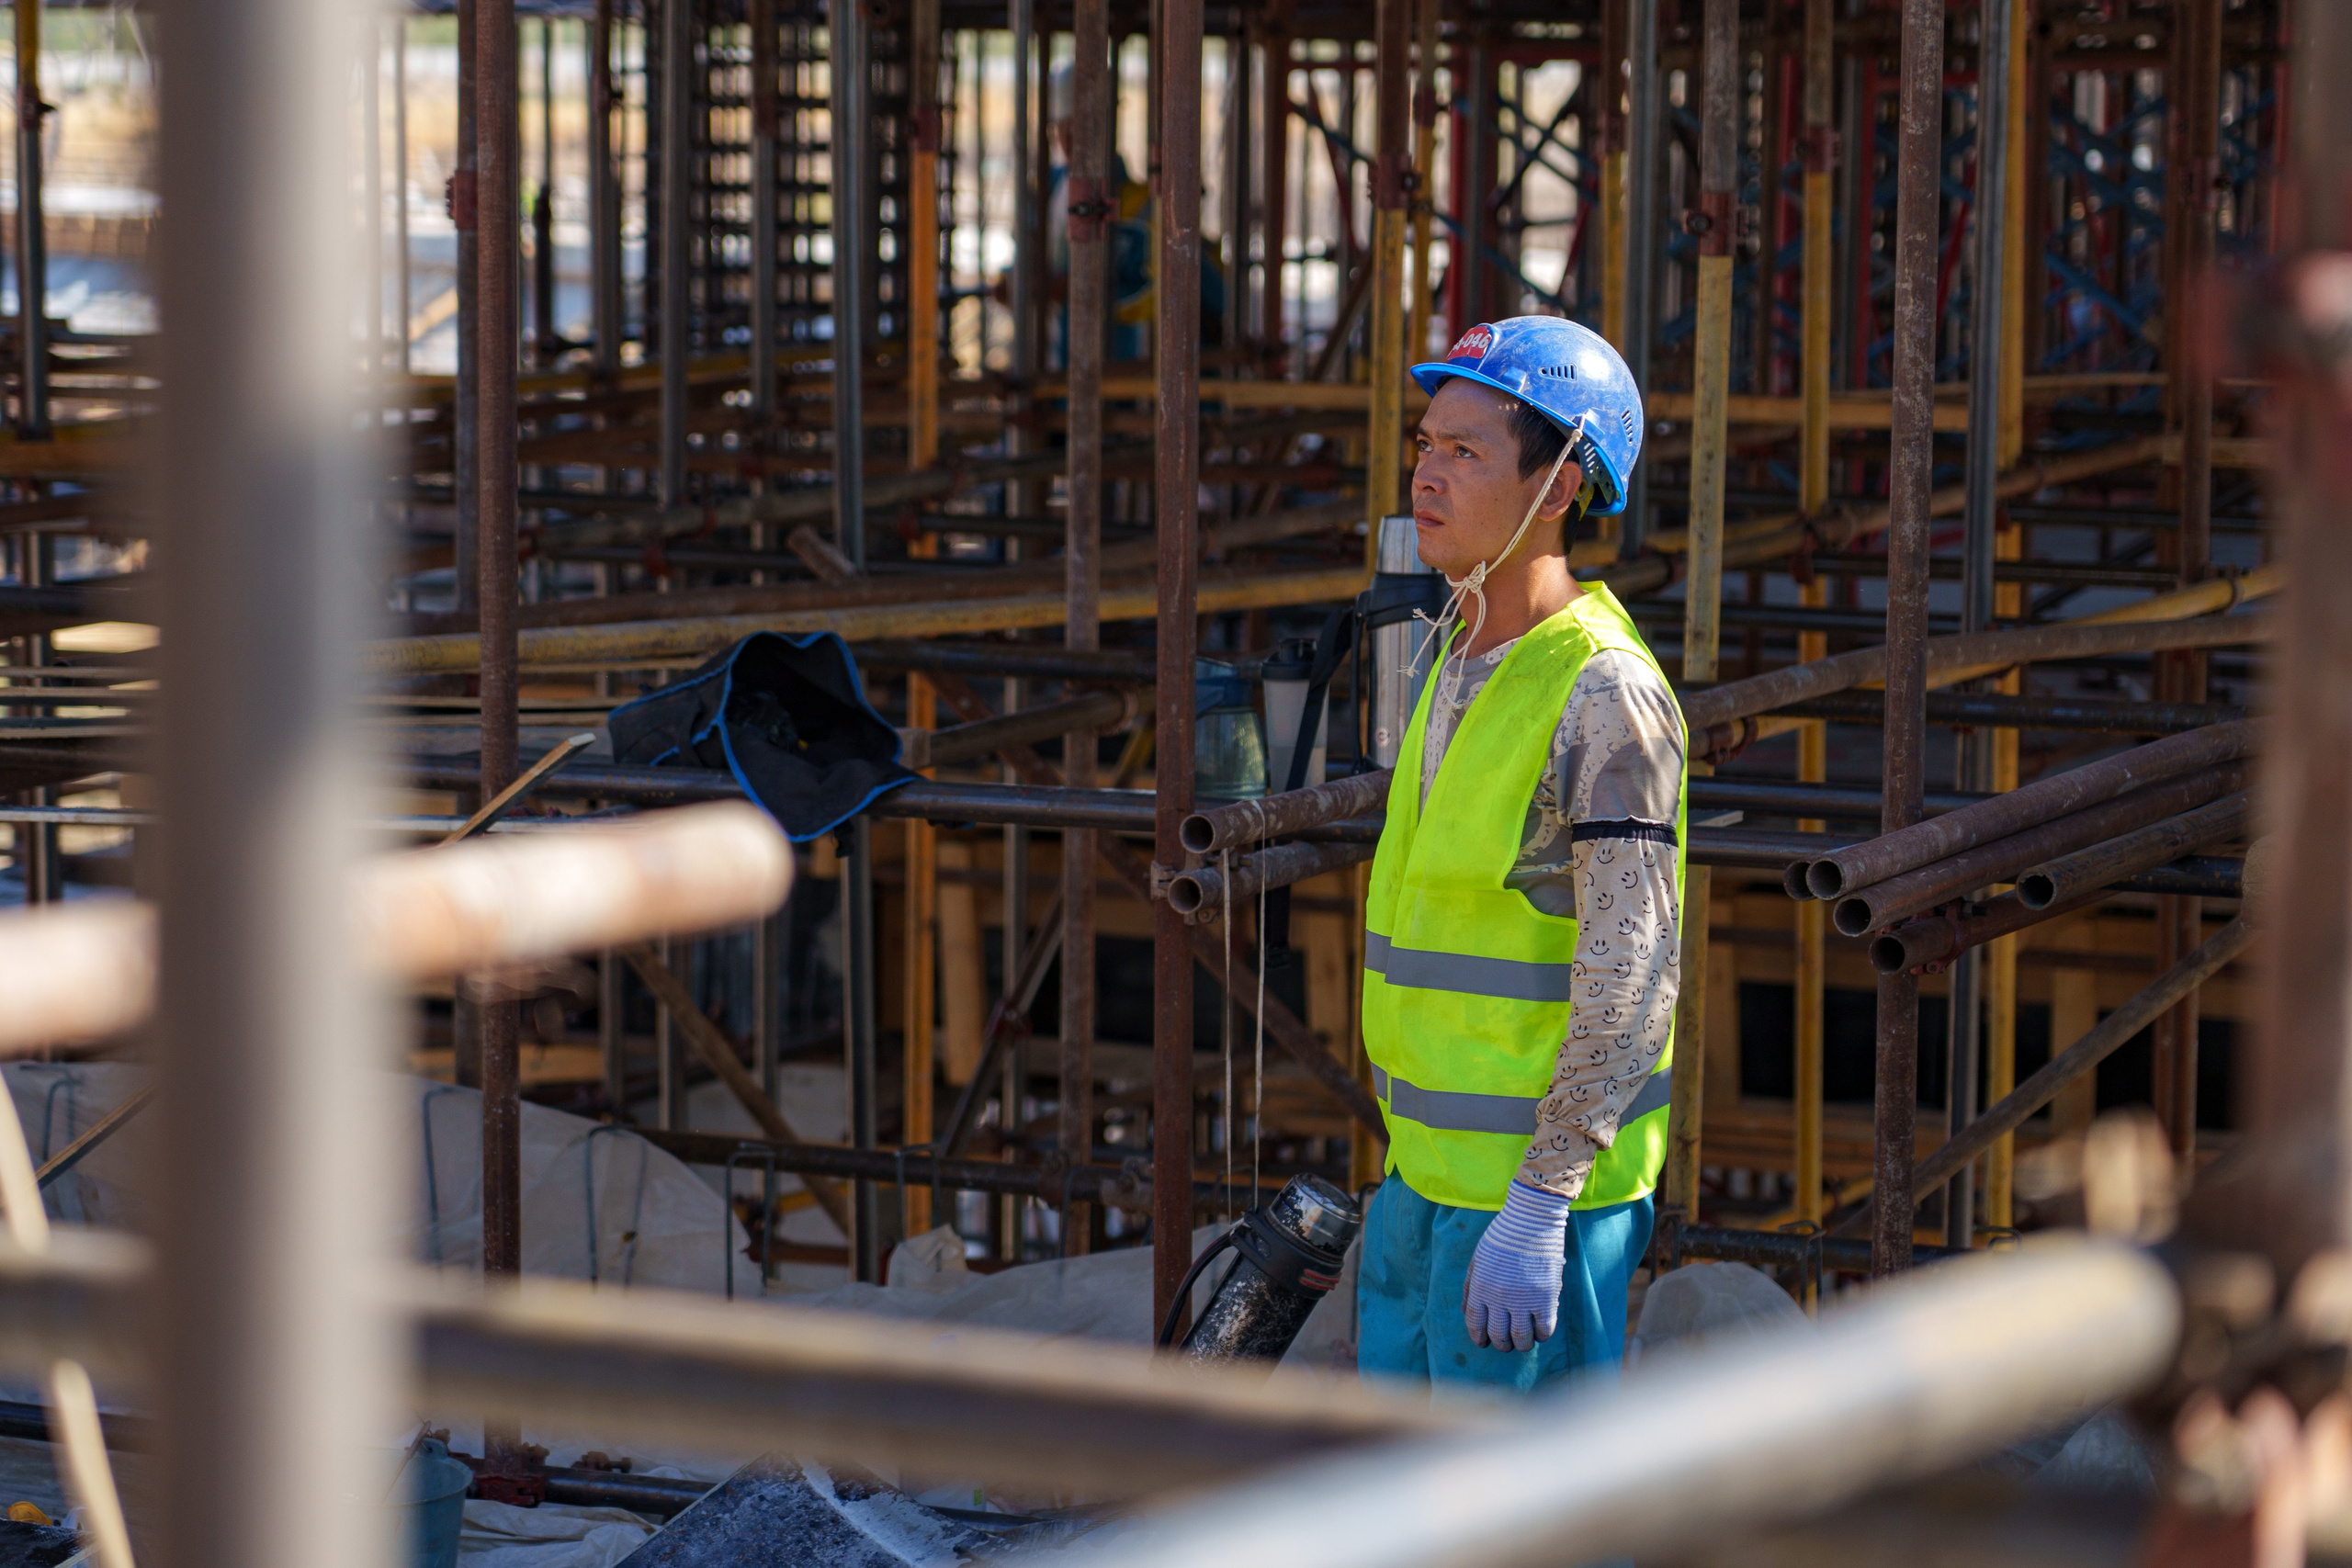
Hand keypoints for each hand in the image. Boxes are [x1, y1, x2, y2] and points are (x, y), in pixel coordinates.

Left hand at [1462, 1181, 1573, 1353]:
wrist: (1531, 1219)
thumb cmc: (1503, 1236)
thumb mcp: (1478, 1259)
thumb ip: (1469, 1287)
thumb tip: (1466, 1313)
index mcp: (1480, 1287)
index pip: (1475, 1324)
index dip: (1479, 1337)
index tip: (1483, 1342)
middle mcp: (1500, 1297)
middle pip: (1499, 1336)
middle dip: (1502, 1344)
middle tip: (1506, 1342)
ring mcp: (1524, 1299)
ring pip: (1522, 1339)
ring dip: (1522, 1344)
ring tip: (1524, 1340)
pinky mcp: (1547, 1297)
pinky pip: (1545, 1329)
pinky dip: (1542, 1335)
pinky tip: (1540, 1331)